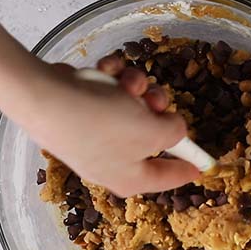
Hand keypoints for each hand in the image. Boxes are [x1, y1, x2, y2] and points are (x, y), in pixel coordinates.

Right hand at [14, 56, 200, 197]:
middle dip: (155, 108)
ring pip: (129, 106)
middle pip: (150, 134)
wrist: (44, 98)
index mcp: (130, 178)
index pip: (168, 178)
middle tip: (153, 97)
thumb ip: (173, 132)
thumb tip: (173, 127)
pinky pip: (105, 92)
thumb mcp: (151, 131)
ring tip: (124, 80)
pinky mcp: (77, 111)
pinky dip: (108, 78)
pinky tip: (104, 71)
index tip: (206, 164)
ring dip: (132, 86)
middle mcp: (110, 161)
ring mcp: (91, 135)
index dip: (189, 167)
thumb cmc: (100, 122)